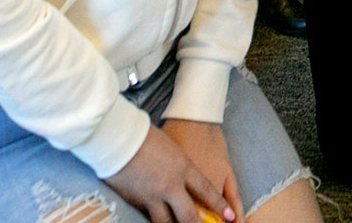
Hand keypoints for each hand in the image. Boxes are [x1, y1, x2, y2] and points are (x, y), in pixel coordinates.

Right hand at [105, 123, 237, 221]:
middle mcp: (171, 185)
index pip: (207, 191)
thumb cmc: (147, 137)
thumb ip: (181, 166)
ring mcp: (153, 195)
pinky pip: (149, 217)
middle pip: (189, 215)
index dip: (220, 206)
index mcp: (184, 168)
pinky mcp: (137, 201)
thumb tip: (185, 178)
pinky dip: (156, 222)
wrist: (120, 138)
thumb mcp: (173, 148)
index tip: (230, 217)